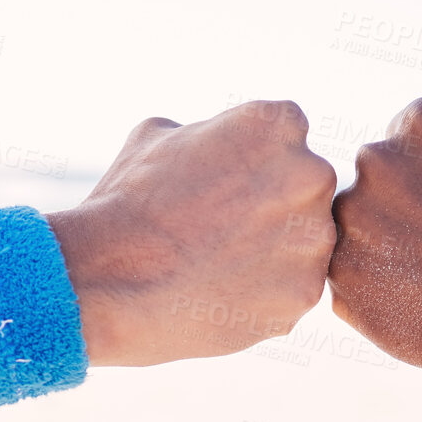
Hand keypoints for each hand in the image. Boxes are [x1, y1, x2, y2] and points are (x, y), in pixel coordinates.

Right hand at [47, 101, 337, 366]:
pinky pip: (291, 291)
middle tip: (217, 230)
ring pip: (302, 245)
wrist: (108, 279)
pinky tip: (219, 294)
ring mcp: (313, 239)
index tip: (219, 184)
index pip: (284, 138)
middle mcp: (311, 175)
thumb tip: (220, 142)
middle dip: (269, 207)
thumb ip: (210, 132)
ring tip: (214, 265)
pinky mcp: (305, 293)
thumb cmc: (127, 202)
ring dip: (271, 254)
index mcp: (278, 125)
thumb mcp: (158, 136)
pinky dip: (263, 297)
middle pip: (302, 191)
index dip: (248, 163)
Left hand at [328, 98, 421, 380]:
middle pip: (375, 172)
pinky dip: (371, 279)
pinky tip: (412, 292)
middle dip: (400, 198)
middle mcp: (376, 160)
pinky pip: (346, 266)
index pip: (404, 132)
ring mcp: (351, 218)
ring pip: (355, 220)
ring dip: (380, 238)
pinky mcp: (338, 271)